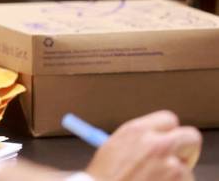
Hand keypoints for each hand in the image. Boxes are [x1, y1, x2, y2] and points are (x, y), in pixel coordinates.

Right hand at [85, 111, 200, 179]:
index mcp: (137, 130)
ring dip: (176, 176)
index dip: (170, 132)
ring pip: (187, 167)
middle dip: (186, 150)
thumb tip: (155, 140)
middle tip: (177, 161)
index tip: (169, 143)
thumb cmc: (104, 178)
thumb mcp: (114, 147)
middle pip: (191, 137)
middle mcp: (157, 144)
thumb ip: (138, 139)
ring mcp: (170, 165)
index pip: (169, 119)